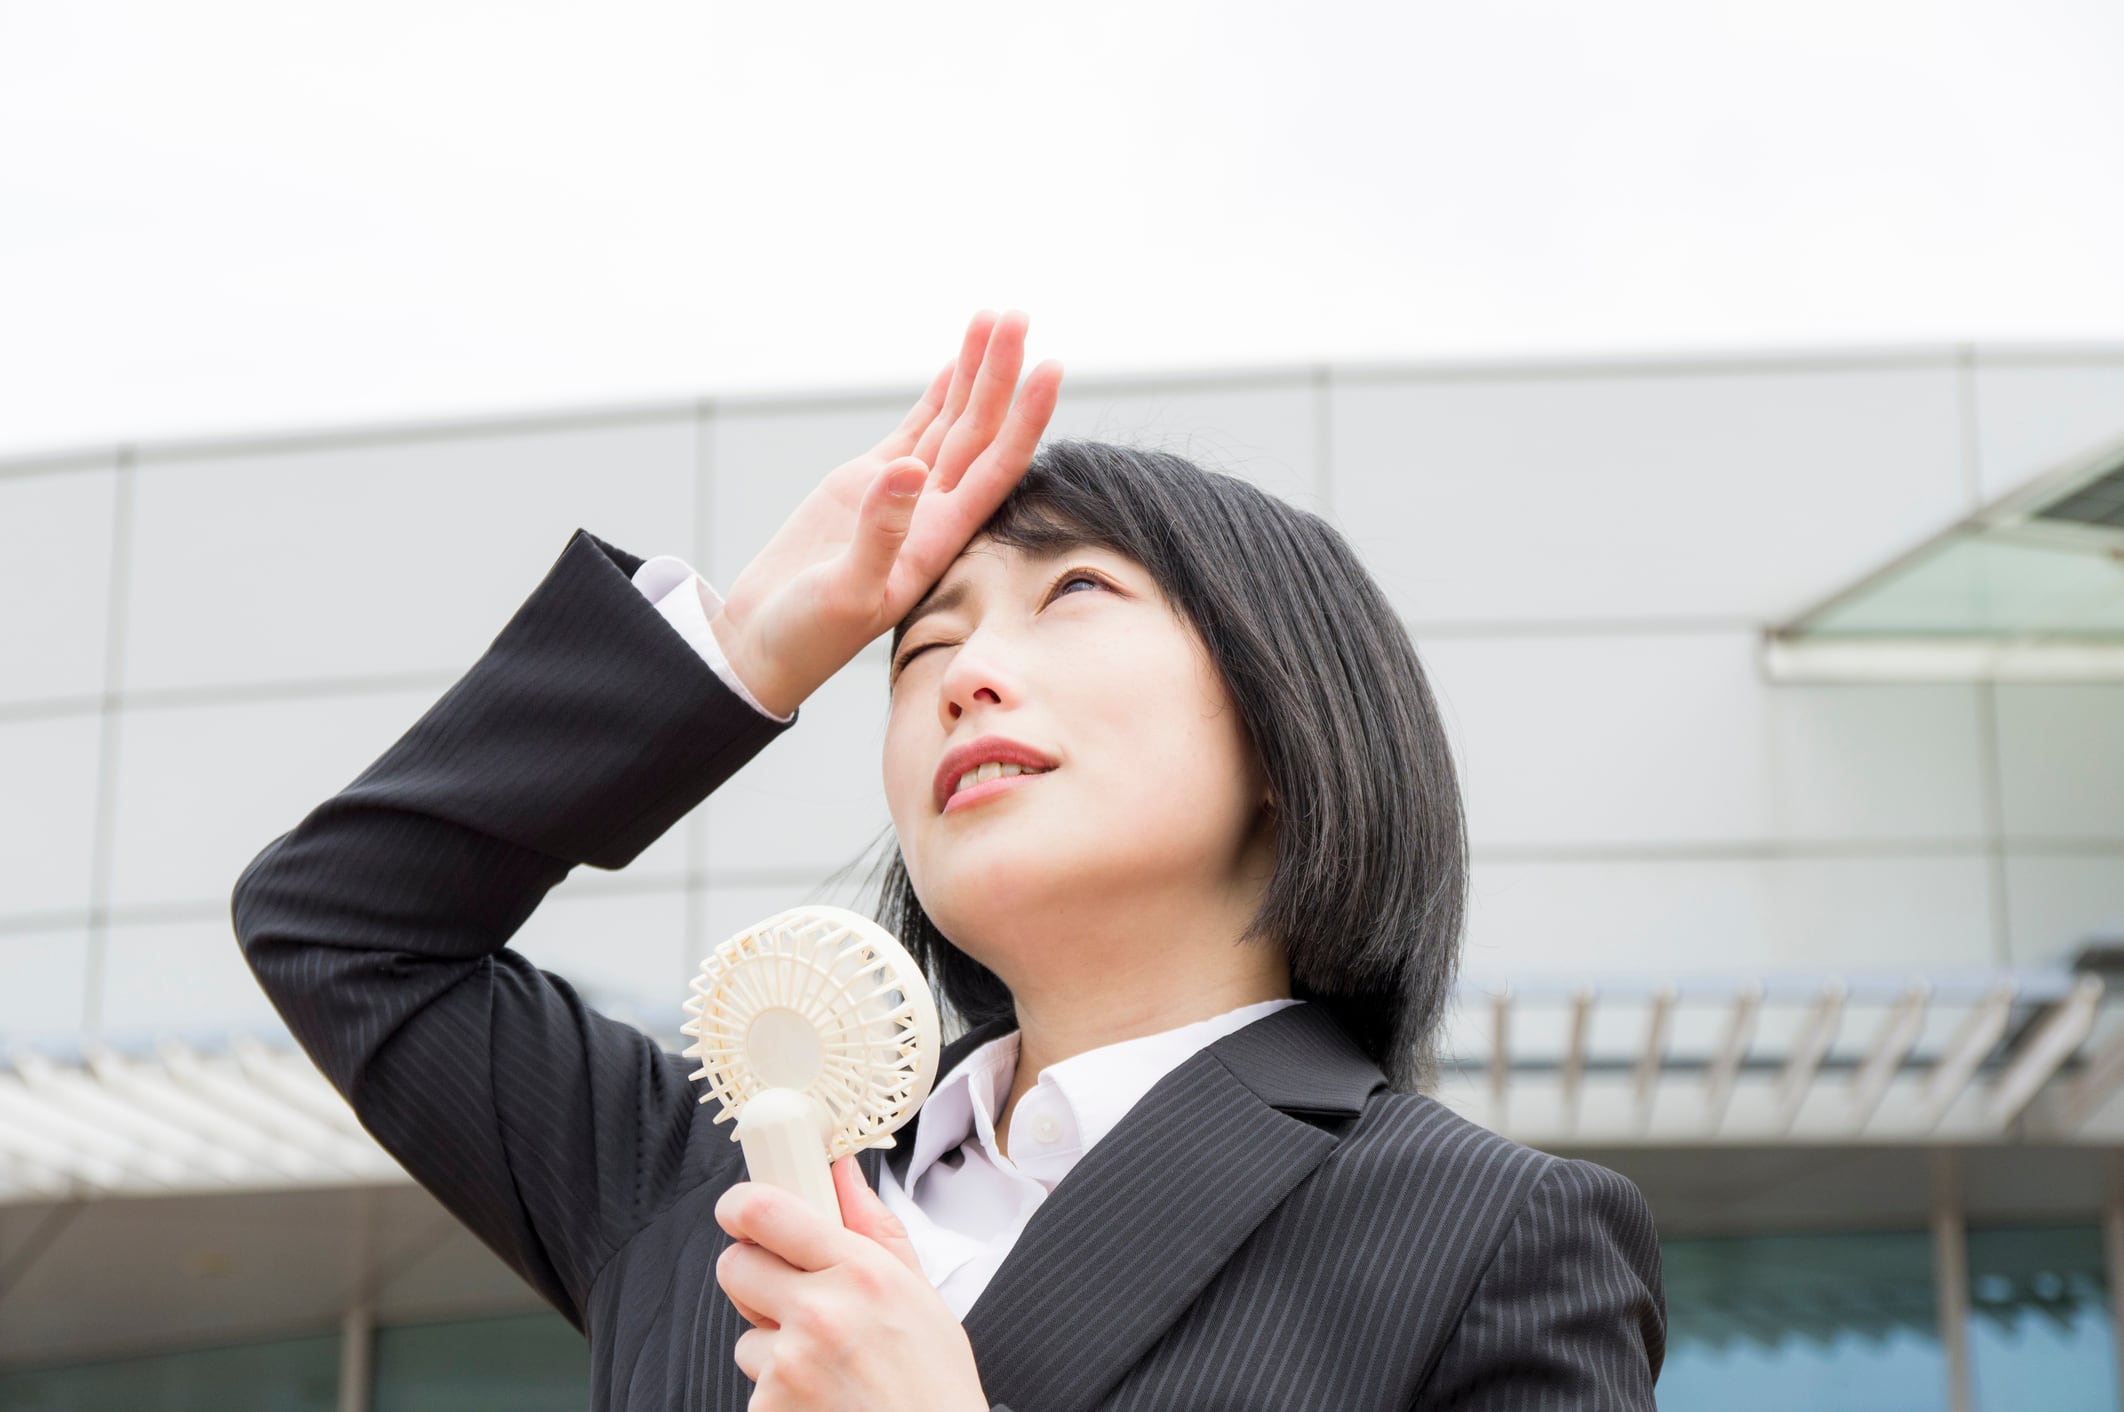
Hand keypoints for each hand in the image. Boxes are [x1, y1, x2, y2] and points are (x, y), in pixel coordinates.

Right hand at [711, 309, 1063, 717]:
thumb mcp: (845, 593)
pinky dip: (937, 398)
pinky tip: (958, 364)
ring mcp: (902, 497)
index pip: (996, 468)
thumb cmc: (807, 637)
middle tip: (1018, 317)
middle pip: (979, 432)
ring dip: (975, 375)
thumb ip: (880, 533)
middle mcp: (932, 513)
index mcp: (940, 539)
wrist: (763, 647)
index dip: (1026, 419)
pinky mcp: (865, 486)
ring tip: (996, 319)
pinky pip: (914, 431)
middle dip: (1000, 375)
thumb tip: (909, 470)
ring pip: (950, 423)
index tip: (1052, 369)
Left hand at [715, 1154, 989, 1410]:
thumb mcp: (921, 1294)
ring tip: (827, 1364)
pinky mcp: (769, 1409)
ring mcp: (789, 1366)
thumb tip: (841, 1172)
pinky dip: (780, 1391)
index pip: (764, 1212)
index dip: (739, 1206)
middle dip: (754, 1273)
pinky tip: (824, 1397)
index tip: (740, 1212)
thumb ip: (874, 1227)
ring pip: (746, 1333)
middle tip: (786, 1292)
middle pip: (735, 1265)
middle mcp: (820, 1313)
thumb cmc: (934, 1382)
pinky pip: (755, 1384)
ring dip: (773, 1344)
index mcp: (860, 1272)